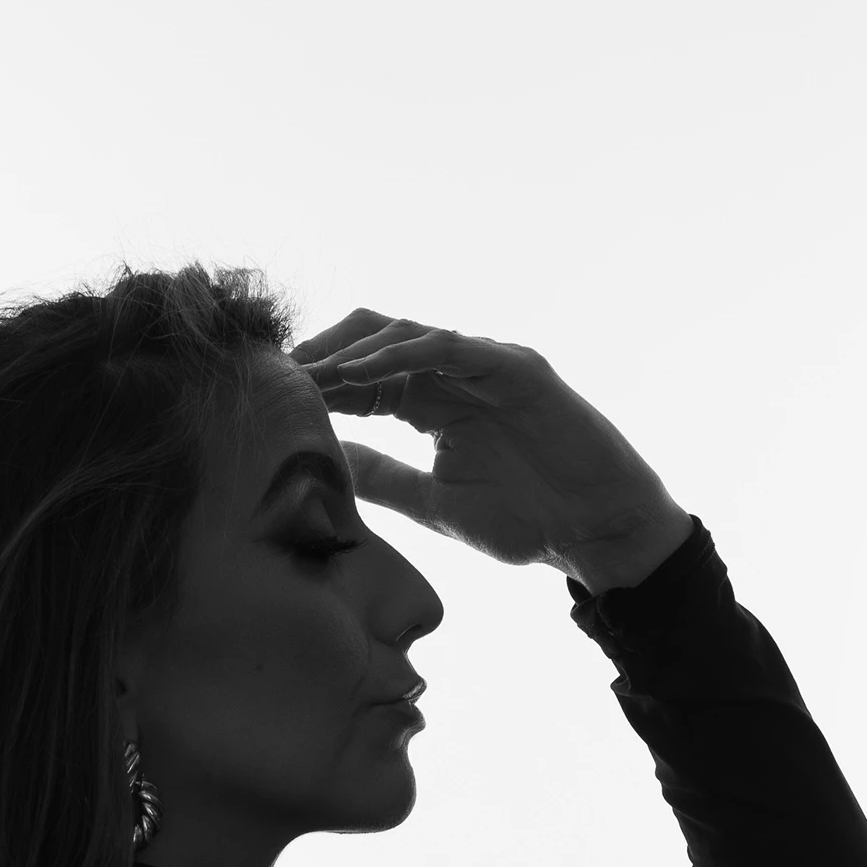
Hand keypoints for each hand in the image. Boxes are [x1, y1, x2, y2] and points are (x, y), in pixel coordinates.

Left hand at [289, 308, 688, 577]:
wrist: (595, 531)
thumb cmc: (526, 519)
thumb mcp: (433, 502)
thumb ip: (383, 477)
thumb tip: (326, 467)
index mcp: (433, 404)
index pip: (363, 380)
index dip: (318, 386)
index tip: (271, 402)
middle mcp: (456, 375)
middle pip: (374, 342)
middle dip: (323, 354)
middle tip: (277, 376)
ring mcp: (486, 364)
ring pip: (406, 334)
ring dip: (353, 351)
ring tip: (308, 371)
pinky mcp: (516, 367)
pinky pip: (452, 346)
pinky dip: (406, 352)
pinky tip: (364, 370)